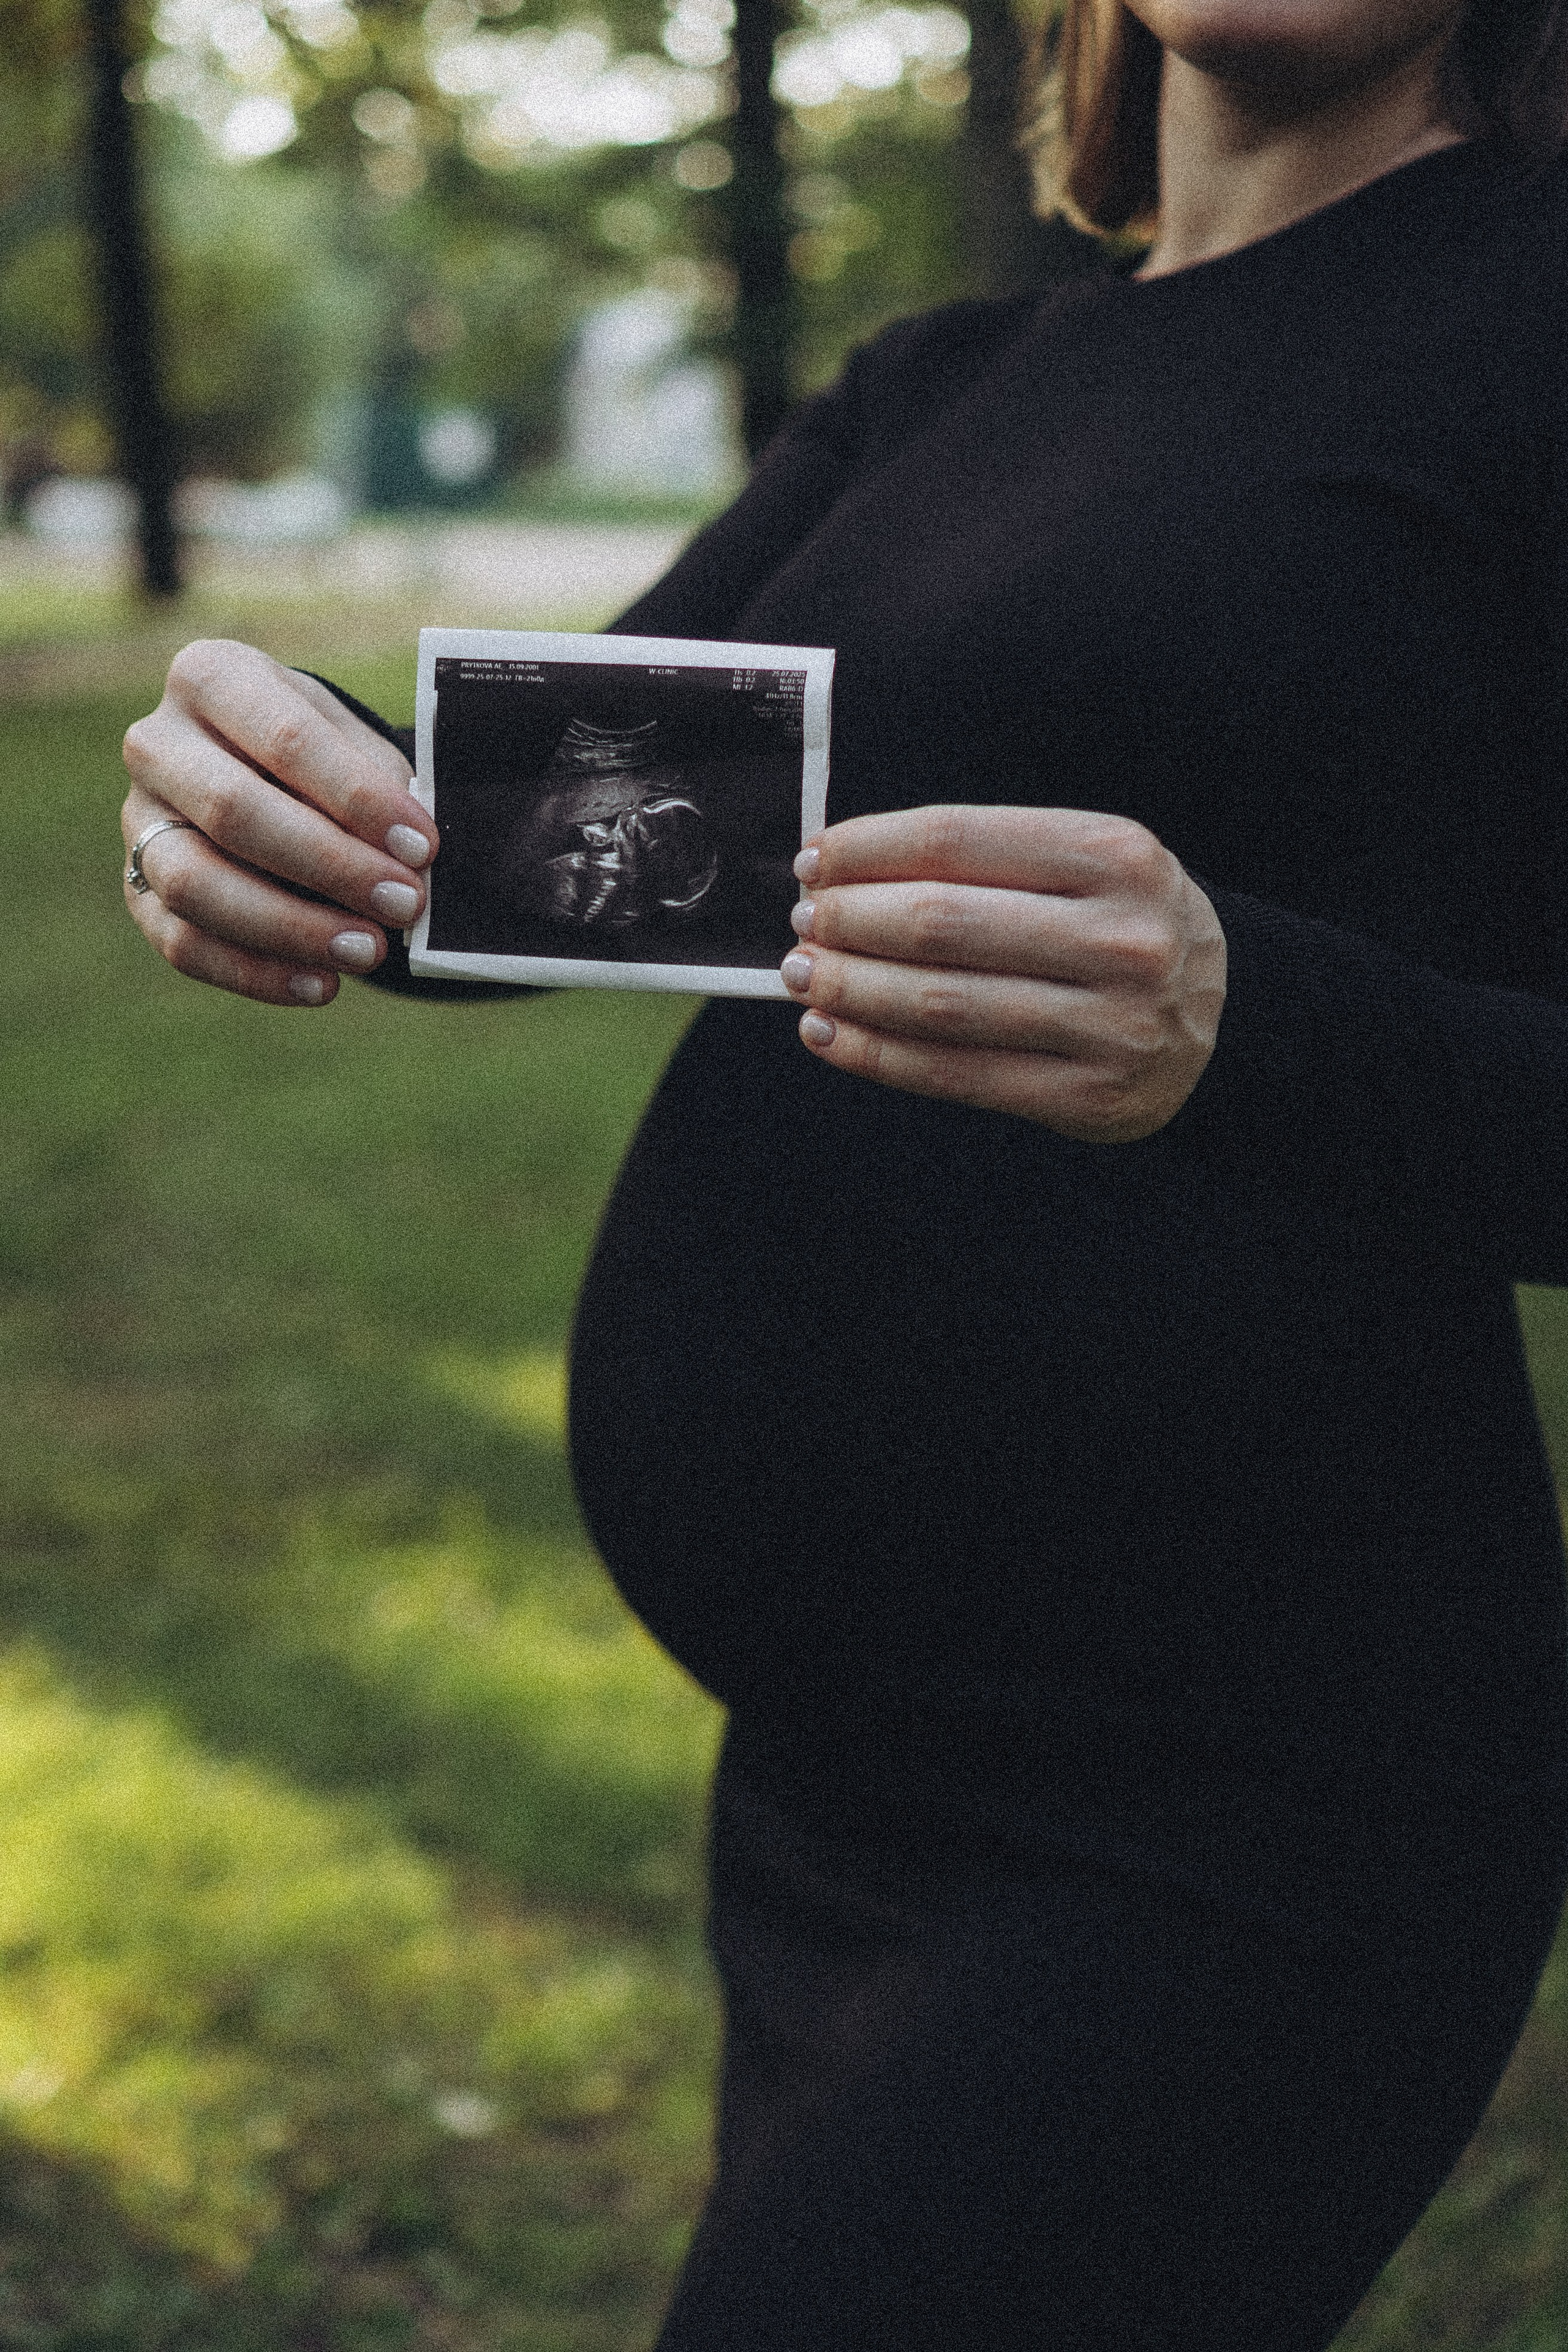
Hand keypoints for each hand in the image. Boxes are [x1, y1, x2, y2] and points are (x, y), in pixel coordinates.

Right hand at [120, 640, 434, 1005]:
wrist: (274, 778)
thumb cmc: (325, 758)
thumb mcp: (357, 744)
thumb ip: (380, 788)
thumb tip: (412, 857)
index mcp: (213, 677)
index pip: (285, 739)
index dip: (357, 799)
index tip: (424, 847)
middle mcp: (158, 743)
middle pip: (233, 811)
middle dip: (330, 866)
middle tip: (406, 904)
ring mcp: (139, 820)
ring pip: (195, 884)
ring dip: (290, 928)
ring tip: (370, 952)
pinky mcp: (137, 889)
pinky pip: (183, 943)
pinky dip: (256, 973)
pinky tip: (322, 984)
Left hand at [779, 805, 1226, 1142]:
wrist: (1229, 1024)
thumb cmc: (1123, 928)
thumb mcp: (1088, 865)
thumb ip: (988, 860)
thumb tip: (844, 871)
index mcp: (1116, 855)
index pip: (958, 839)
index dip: (868, 849)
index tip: (816, 862)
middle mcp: (1120, 937)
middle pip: (941, 924)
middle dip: (850, 922)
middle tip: (804, 924)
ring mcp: (1110, 1023)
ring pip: (940, 1004)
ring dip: (851, 989)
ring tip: (804, 977)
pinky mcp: (1087, 1096)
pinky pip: (955, 1074)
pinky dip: (877, 1055)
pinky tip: (829, 1034)